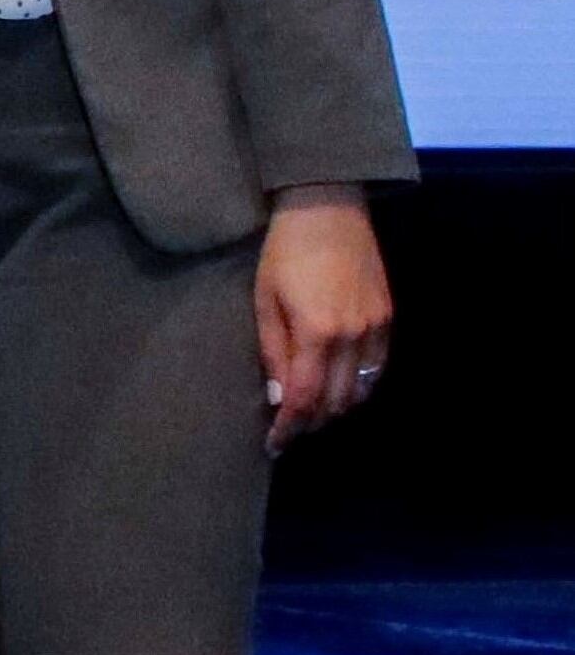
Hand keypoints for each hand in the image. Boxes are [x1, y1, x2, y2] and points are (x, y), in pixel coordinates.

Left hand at [255, 183, 392, 456]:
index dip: (290, 428)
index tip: (274, 445)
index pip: (306, 399)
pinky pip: (377, 367)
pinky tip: (340, 386)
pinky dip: (359, 385)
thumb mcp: (264, 300)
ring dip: (336, 408)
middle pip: (337, 402)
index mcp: (318, 333)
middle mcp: (354, 336)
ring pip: (361, 390)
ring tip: (311, 412)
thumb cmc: (283, 252)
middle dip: (311, 422)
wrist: (327, 209)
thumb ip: (273, 352)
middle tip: (288, 430)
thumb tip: (278, 399)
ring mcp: (377, 327)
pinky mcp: (389, 317)